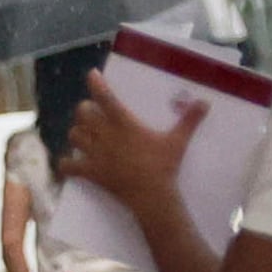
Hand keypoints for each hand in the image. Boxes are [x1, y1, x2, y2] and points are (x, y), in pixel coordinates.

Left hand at [64, 77, 201, 201]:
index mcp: (124, 123)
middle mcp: (106, 134)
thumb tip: (205, 102)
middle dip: (85, 110)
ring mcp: (96, 153)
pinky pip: (70, 166)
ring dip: (77, 133)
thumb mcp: (177, 141)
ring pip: (74, 135)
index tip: (92, 75)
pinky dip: (66, 164)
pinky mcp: (91, 172)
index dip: (96, 84)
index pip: (105, 97)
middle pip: (83, 113)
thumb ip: (189, 120)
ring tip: (84, 135)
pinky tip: (68, 163)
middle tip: (92, 113)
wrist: (151, 195)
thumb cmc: (163, 166)